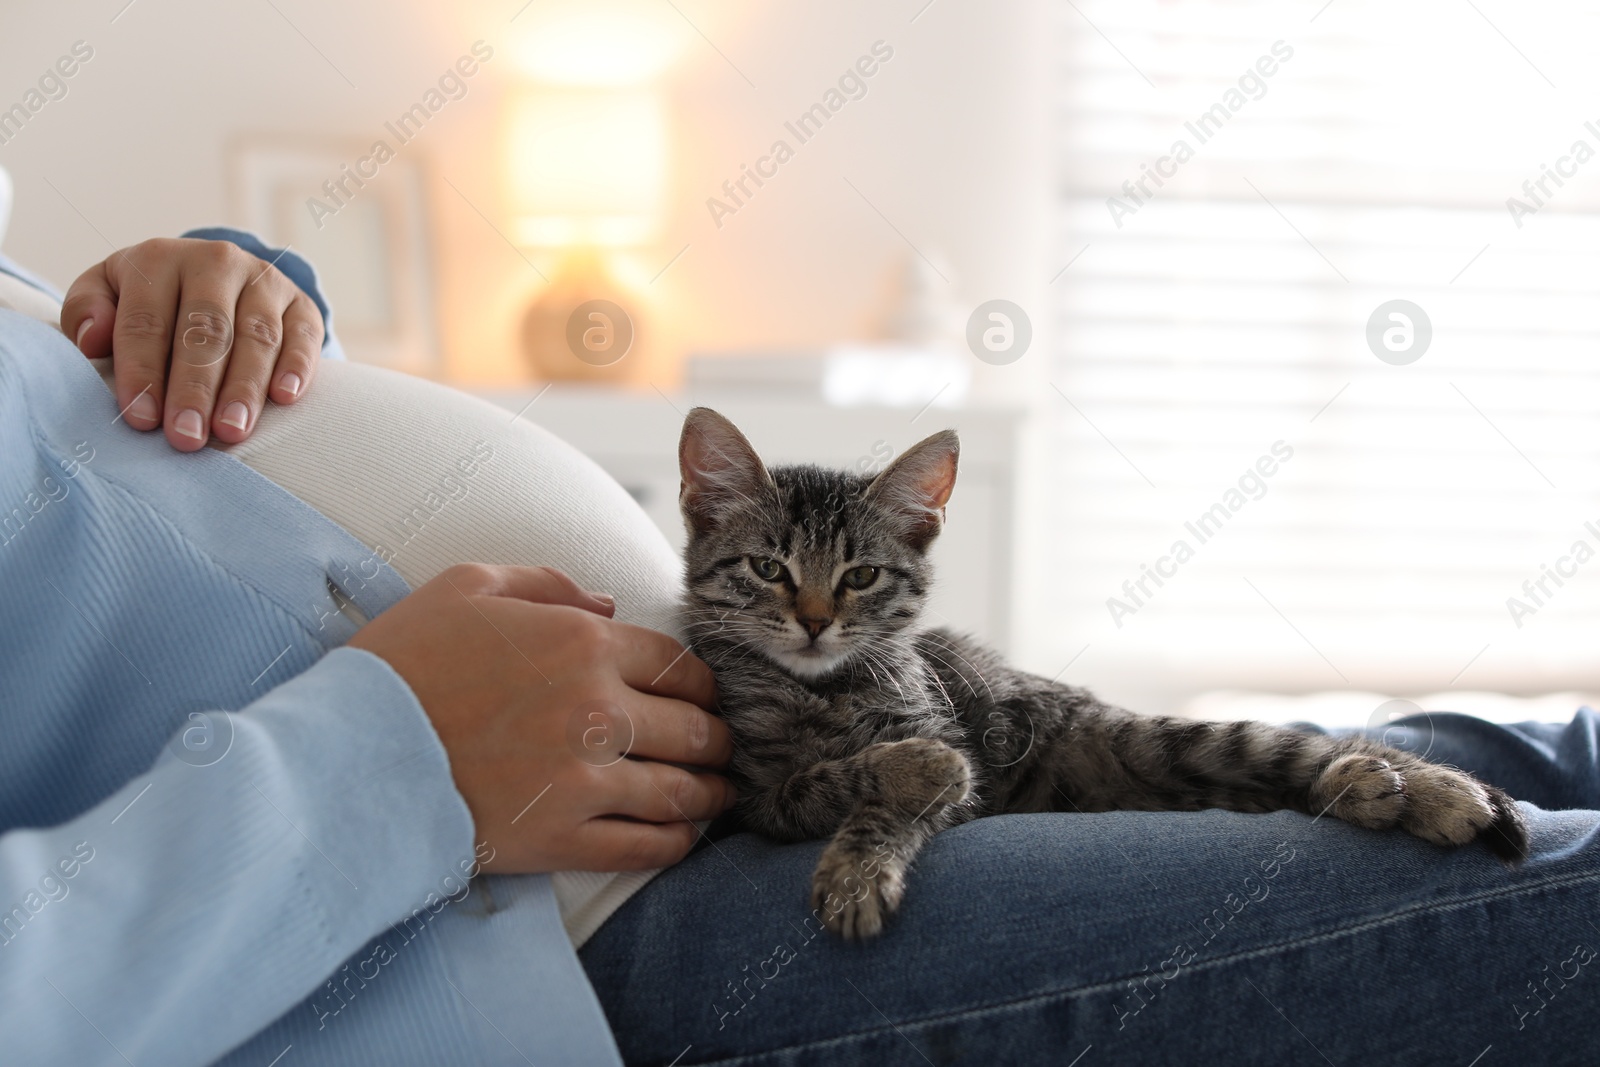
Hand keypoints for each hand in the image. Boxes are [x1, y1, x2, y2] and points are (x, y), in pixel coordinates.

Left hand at [60, 237, 323, 450]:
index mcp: (159, 258)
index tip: (141, 419)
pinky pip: (303, 336)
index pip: (147, 320)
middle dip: (194, 388)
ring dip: (244, 387)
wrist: (215, 277)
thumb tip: (90, 340)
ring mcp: (264, 281)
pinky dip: (297, 366)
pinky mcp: (302, 304)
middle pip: (205, 330)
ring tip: (231, 431)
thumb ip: (86, 311)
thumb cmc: (152, 300)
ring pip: (256, 336)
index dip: (142, 370)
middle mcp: (216, 261)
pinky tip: (285, 397)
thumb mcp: (109, 292)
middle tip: (187, 437)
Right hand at [349, 564, 735, 874]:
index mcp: (583, 642)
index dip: (701, 685)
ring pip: (682, 791)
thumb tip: (607, 605)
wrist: (347, 754)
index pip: (679, 666)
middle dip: (716, 739)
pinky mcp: (564, 838)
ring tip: (717, 796)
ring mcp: (586, 779)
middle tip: (720, 747)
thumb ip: (547, 584)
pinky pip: (645, 846)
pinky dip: (675, 844)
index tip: (703, 698)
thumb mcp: (467, 587)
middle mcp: (599, 710)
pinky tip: (681, 838)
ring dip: (710, 794)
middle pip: (695, 729)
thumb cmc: (401, 664)